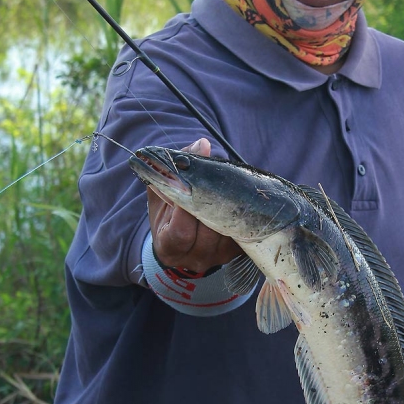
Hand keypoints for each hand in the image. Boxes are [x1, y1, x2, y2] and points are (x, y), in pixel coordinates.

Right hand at [148, 137, 241, 271]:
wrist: (181, 242)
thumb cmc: (167, 214)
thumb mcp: (160, 194)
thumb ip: (171, 170)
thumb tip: (201, 145)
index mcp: (170, 248)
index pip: (181, 232)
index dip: (186, 208)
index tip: (189, 181)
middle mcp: (195, 259)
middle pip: (209, 230)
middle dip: (212, 201)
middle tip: (216, 177)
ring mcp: (218, 258)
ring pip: (229, 229)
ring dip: (230, 204)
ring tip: (226, 185)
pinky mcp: (237, 253)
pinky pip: (243, 230)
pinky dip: (241, 211)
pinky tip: (238, 196)